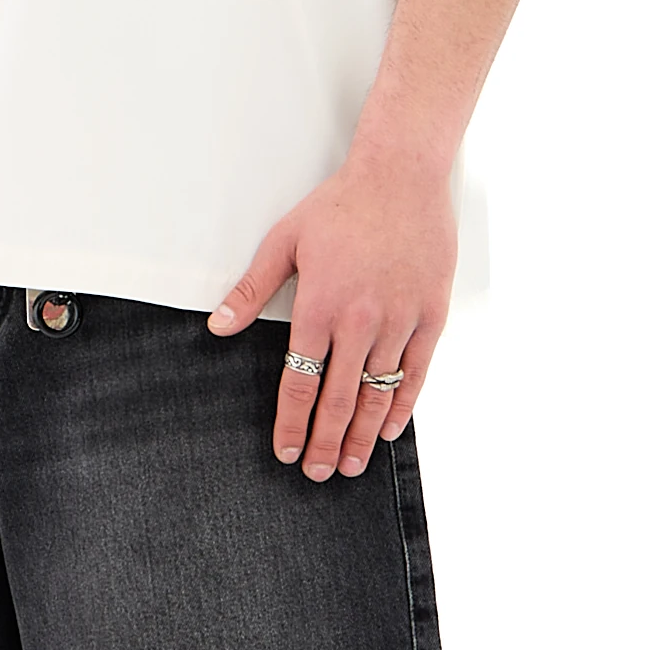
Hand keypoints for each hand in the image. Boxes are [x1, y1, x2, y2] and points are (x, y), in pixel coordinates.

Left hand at [207, 145, 455, 477]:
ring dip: (363, 434)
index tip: (287, 451)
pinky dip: (403, 405)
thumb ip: (251, 289)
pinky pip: (416, 372)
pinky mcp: (431, 314)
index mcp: (320, 305)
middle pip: (339, 398)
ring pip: (378, 392)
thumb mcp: (285, 240)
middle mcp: (360, 320)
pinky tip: (391, 428)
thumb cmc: (342, 204)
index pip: (301, 380)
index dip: (292, 422)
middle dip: (326, 442)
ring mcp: (399, 319)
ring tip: (353, 465)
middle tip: (319, 474)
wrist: (401, 175)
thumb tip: (218, 326)